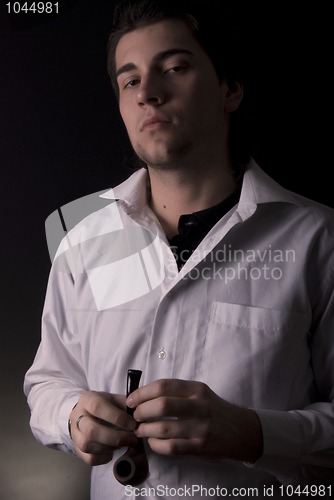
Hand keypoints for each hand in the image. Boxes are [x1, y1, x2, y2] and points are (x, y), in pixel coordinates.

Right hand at [69, 391, 137, 465]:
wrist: (87, 412)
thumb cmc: (105, 406)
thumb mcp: (115, 400)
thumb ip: (127, 406)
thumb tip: (140, 416)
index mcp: (87, 399)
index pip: (98, 407)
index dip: (116, 417)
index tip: (133, 425)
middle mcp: (77, 415)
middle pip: (91, 430)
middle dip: (115, 438)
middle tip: (131, 439)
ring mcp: (74, 432)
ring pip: (87, 446)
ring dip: (109, 448)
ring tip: (122, 444)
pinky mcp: (76, 447)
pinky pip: (88, 458)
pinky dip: (103, 458)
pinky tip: (112, 452)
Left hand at [127, 379, 262, 462]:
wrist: (240, 430)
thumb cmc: (213, 409)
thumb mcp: (200, 393)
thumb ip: (177, 392)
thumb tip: (144, 394)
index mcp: (196, 389)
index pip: (163, 386)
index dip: (142, 393)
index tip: (131, 399)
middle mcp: (199, 406)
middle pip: (162, 405)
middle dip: (141, 411)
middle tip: (135, 415)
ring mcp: (200, 428)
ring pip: (164, 428)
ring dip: (145, 430)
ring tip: (140, 430)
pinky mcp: (200, 447)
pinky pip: (171, 447)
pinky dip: (156, 445)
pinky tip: (153, 442)